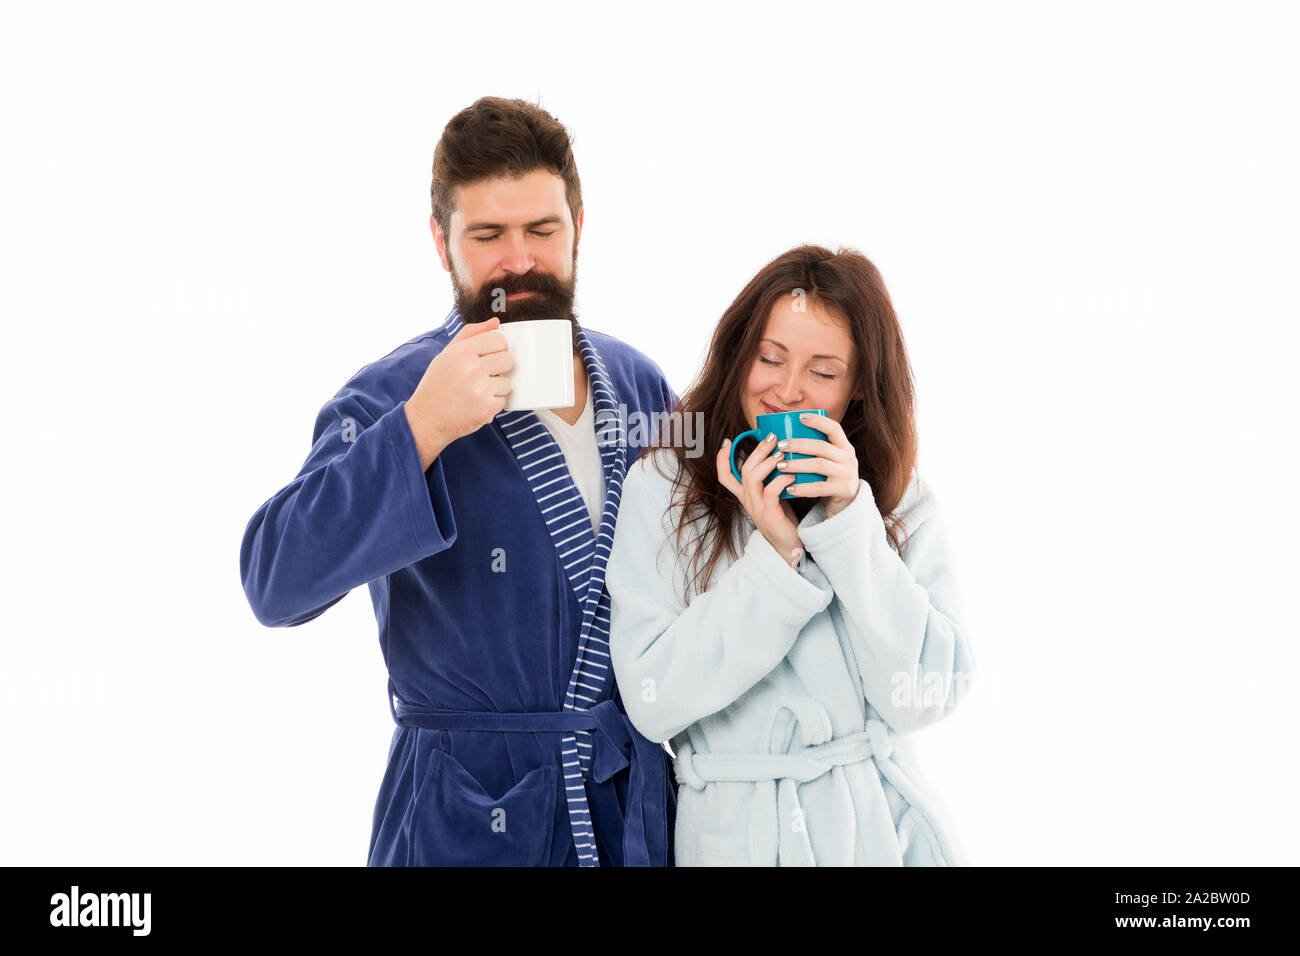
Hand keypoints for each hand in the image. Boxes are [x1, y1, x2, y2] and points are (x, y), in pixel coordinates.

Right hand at [404, 317, 513, 468]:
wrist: (426, 419)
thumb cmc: (437, 385)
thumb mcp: (447, 354)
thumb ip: (471, 334)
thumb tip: (496, 322)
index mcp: (462, 351)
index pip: (499, 339)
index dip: (496, 349)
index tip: (488, 357)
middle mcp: (471, 368)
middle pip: (508, 359)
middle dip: (499, 368)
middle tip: (483, 376)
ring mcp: (480, 389)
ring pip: (507, 382)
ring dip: (496, 388)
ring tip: (477, 392)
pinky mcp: (486, 408)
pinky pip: (503, 401)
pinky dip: (492, 404)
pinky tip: (477, 404)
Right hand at [716, 433, 803, 566]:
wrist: (789, 547)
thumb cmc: (783, 519)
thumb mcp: (772, 497)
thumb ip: (770, 479)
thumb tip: (778, 455)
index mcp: (745, 496)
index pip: (724, 476)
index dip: (722, 459)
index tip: (727, 441)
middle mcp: (747, 500)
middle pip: (743, 470)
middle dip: (756, 451)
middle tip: (771, 437)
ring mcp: (756, 507)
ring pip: (752, 478)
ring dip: (767, 462)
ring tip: (782, 453)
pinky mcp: (769, 514)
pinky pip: (771, 491)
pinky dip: (781, 479)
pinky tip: (792, 474)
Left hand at [772, 413, 860, 518]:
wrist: (846, 505)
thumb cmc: (829, 478)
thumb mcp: (828, 461)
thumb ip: (815, 449)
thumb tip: (785, 433)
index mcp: (844, 447)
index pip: (834, 428)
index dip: (818, 421)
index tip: (799, 417)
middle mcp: (849, 458)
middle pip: (821, 446)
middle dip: (799, 444)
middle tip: (781, 446)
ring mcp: (847, 474)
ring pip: (819, 465)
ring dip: (797, 464)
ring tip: (781, 466)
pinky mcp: (844, 490)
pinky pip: (819, 487)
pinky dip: (803, 487)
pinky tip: (789, 488)